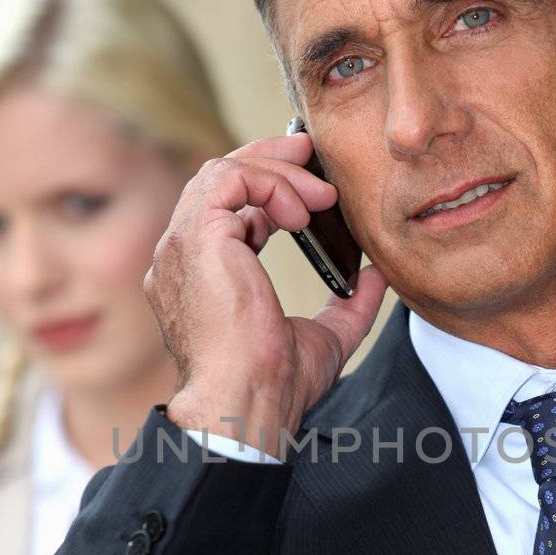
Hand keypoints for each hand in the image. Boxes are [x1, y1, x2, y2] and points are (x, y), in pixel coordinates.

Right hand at [147, 132, 387, 454]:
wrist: (246, 403)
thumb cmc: (273, 386)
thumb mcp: (324, 337)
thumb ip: (347, 304)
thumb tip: (374, 277)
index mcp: (202, 279)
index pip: (226, 212)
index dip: (268, 191)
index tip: (312, 189)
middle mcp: (182, 259)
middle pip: (217, 181)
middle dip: (268, 159)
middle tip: (311, 152)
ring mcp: (181, 247)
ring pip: (222, 172)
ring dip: (277, 172)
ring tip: (319, 194)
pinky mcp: (195, 239)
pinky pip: (228, 179)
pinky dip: (270, 183)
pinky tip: (301, 210)